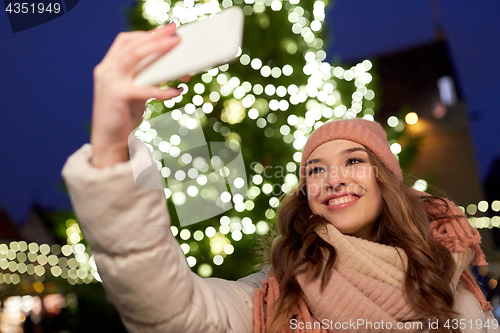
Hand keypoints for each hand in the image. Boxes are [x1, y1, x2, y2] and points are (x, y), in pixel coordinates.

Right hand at [90, 23, 181, 167]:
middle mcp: (107, 70)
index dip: (146, 34)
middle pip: (133, 45)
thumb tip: (173, 69)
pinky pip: (146, 88)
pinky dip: (164, 89)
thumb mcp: (135, 91)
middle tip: (175, 33)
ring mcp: (110, 81)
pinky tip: (178, 90)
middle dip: (156, 36)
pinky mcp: (118, 95)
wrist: (108, 139)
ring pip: (136, 57)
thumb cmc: (124, 115)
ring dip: (159, 50)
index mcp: (109, 67)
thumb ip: (146, 77)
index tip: (165, 31)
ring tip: (177, 46)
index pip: (126, 41)